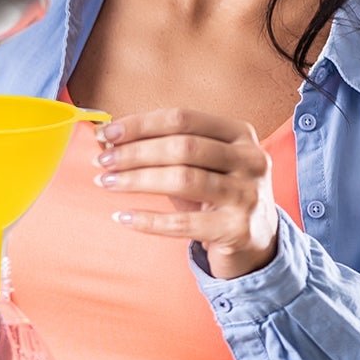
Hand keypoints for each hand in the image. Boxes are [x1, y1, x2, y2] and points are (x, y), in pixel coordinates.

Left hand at [94, 108, 279, 279]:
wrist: (256, 240)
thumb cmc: (217, 195)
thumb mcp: (201, 165)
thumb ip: (164, 149)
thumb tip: (108, 139)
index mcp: (240, 134)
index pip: (184, 119)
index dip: (142, 124)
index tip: (107, 132)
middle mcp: (250, 160)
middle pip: (182, 147)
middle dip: (135, 152)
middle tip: (103, 160)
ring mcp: (246, 195)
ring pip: (183, 179)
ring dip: (137, 180)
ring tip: (107, 183)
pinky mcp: (236, 230)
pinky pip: (182, 223)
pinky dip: (148, 219)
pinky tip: (123, 216)